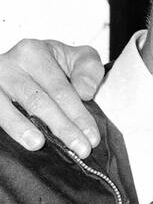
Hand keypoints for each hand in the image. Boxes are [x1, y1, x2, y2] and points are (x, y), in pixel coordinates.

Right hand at [0, 39, 103, 156]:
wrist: (24, 65)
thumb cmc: (56, 66)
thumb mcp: (79, 58)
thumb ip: (89, 70)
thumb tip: (84, 92)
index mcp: (34, 53)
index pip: (60, 90)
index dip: (78, 115)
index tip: (93, 138)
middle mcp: (10, 64)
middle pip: (38, 101)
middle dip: (62, 128)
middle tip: (81, 150)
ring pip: (7, 108)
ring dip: (23, 128)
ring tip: (38, 144)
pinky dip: (7, 127)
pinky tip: (19, 140)